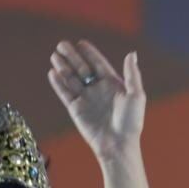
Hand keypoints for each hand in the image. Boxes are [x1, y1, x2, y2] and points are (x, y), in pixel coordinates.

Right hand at [48, 39, 144, 161]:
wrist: (118, 145)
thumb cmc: (131, 122)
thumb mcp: (136, 96)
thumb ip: (132, 75)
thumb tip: (132, 54)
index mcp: (112, 84)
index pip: (98, 64)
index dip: (89, 53)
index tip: (81, 43)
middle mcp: (97, 90)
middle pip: (82, 68)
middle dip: (72, 56)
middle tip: (62, 44)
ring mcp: (86, 99)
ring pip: (71, 78)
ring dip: (63, 66)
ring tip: (55, 55)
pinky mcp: (75, 109)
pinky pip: (65, 93)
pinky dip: (58, 83)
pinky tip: (52, 72)